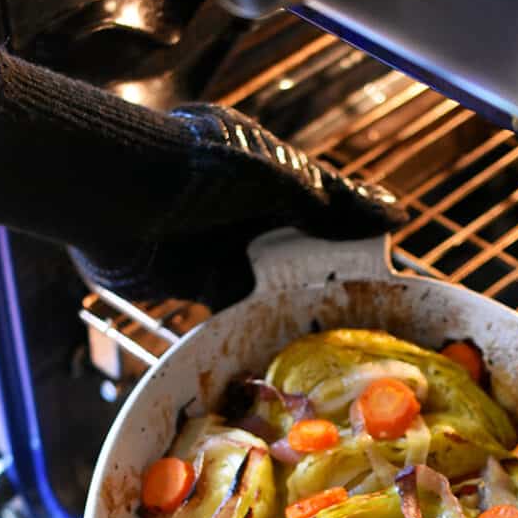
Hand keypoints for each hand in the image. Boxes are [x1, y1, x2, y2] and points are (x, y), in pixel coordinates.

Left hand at [0, 41, 405, 309]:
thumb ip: (335, 204)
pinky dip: (256, 329)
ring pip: (274, 289)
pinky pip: (237, 313)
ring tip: (334, 342)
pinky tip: (284, 348)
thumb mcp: (281, 179)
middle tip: (367, 319)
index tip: (387, 271)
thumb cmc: (203, 169)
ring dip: (295, 312)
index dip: (357, 239)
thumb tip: (397, 216)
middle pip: (304, 257)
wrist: (120, 194)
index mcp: (275, 179)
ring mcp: (225, 250)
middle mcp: (252, 215)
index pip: (329, 211)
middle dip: (330, 283)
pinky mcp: (198, 284)